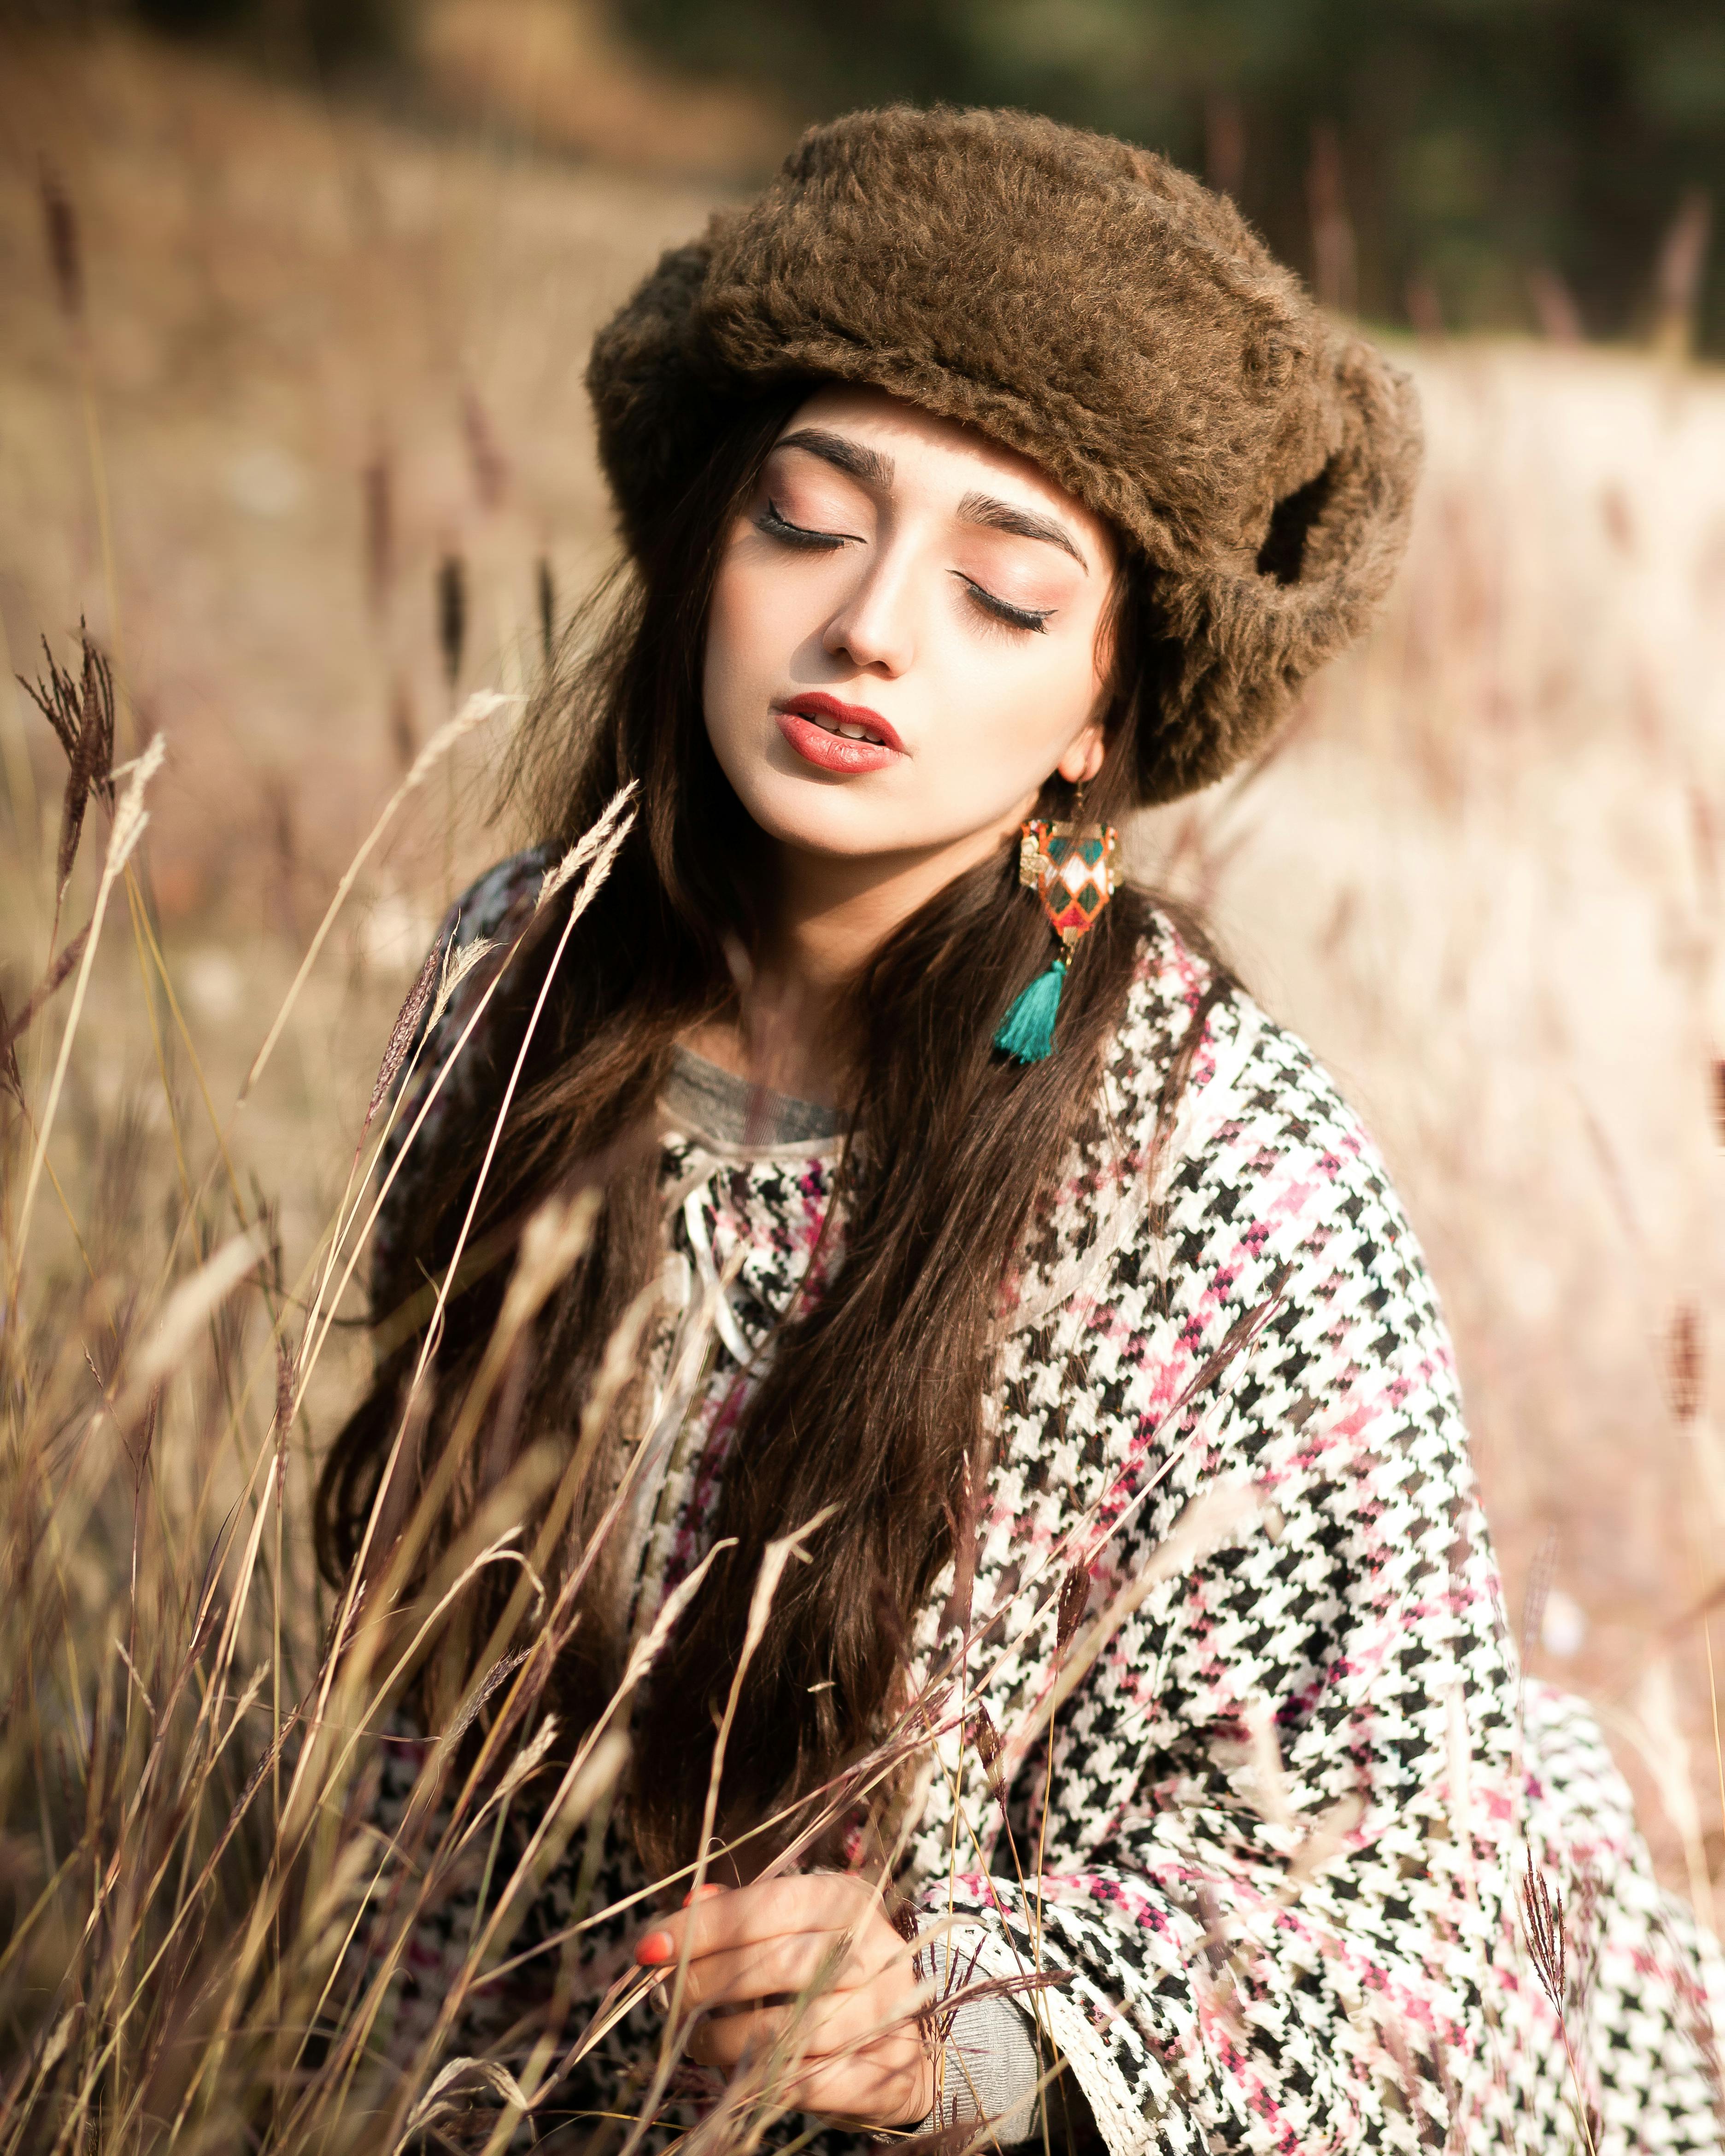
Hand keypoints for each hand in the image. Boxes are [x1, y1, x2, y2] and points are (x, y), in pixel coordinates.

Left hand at [635, 1874, 935, 2125]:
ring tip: (698, 2041)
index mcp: (846, 1898)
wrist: (912, 2033)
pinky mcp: (889, 2073)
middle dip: (703, 1984)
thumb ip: (741, 1913)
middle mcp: (873, 1948)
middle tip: (667, 2000)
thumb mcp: (793, 1927)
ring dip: (724, 2040)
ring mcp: (887, 2012)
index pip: (764, 1906)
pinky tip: (738, 2075)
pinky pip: (811, 2085)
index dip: (701, 1929)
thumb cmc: (832, 1970)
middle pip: (773, 1965)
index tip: (648, 1949)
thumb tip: (688, 1907)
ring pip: (787, 2031)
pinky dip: (763, 2083)